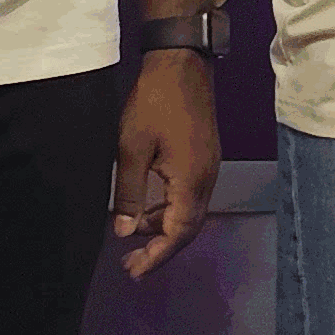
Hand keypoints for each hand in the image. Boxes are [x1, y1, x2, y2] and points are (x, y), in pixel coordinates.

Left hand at [112, 52, 219, 277]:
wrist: (183, 62)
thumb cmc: (154, 103)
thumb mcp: (131, 149)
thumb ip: (130, 194)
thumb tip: (125, 233)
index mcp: (191, 181)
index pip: (178, 233)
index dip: (157, 256)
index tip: (132, 272)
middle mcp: (207, 179)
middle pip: (189, 228)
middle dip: (161, 249)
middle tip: (131, 264)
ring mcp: (209, 167)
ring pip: (190, 212)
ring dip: (164, 228)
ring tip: (134, 237)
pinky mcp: (205, 156)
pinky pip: (190, 196)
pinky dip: (170, 210)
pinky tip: (149, 209)